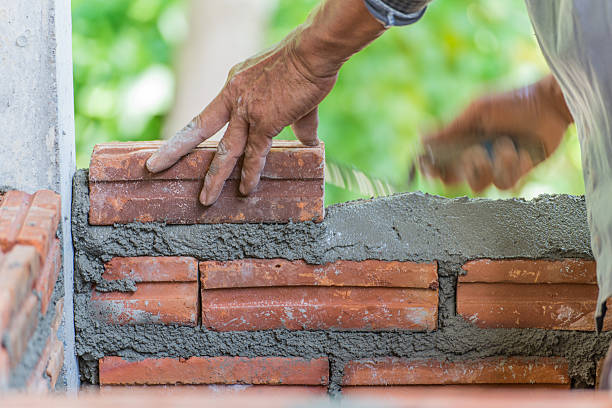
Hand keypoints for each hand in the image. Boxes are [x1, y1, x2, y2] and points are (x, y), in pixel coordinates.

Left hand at [146, 0, 385, 205]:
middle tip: (154, 166)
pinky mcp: (265, 122)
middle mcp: (234, 97)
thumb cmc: (305, 64)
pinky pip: (255, 154)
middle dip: (175, 150)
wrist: (312, 53)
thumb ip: (297, 122)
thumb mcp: (289, 91)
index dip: (193, 132)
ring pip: (226, 150)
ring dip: (215, 177)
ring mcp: (247, 110)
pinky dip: (251, 174)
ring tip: (205, 199)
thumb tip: (308, 142)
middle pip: (198, 129)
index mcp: (234, 84)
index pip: (211, 114)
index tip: (181, 144)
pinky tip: (246, 190)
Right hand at [420, 75, 573, 191]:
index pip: (437, 161)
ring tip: (505, 146)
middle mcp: (474, 156)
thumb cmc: (513, 102)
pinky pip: (503, 184)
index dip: (430, 168)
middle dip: (460, 171)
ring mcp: (494, 167)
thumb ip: (450, 127)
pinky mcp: (515, 174)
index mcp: (461, 140)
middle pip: (452, 180)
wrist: (550, 106)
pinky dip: (510, 168)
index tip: (429, 168)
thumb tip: (421, 135)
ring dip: (490, 167)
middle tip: (476, 154)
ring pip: (477, 185)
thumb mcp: (477, 110)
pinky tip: (519, 151)